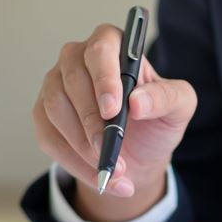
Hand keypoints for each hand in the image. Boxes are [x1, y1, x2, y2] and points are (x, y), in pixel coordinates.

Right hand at [33, 24, 196, 221]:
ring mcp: (56, 84)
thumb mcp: (178, 108)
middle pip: (74, 80)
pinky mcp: (43, 113)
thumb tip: (137, 101)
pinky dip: (73, 162)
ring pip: (56, 109)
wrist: (138, 155)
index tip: (112, 109)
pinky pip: (48, 136)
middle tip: (109, 150)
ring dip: (82, 145)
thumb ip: (167, 97)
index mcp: (114, 44)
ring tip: (111, 169)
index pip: (101, 50)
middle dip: (92, 121)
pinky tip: (98, 177)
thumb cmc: (156, 120)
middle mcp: (78, 57)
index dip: (104, 78)